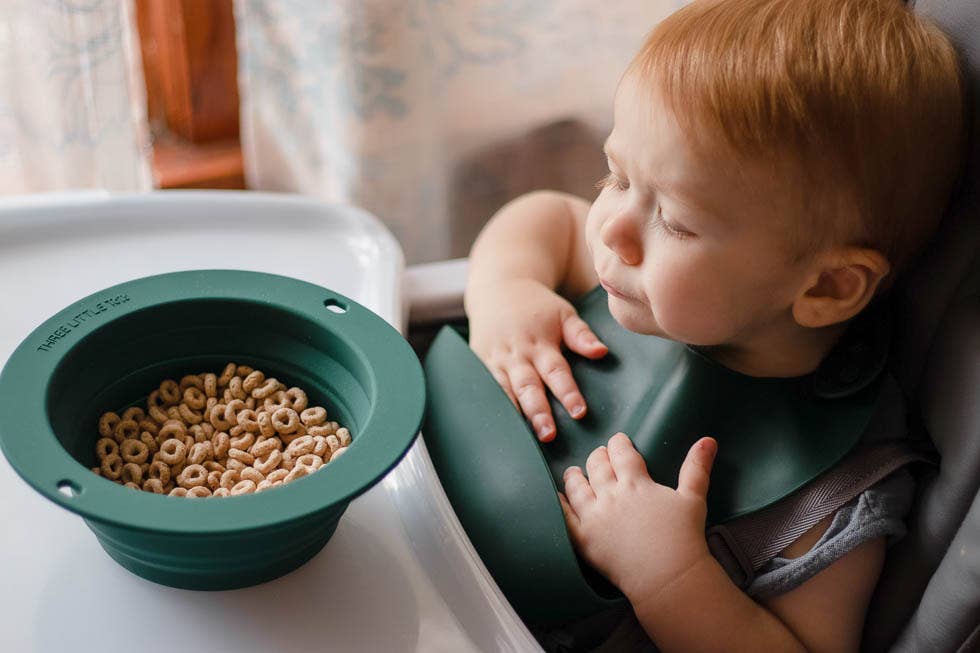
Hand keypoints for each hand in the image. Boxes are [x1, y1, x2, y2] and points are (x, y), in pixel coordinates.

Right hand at [467, 279, 606, 440]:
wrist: (498, 288)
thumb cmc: (536, 306)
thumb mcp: (562, 313)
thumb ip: (581, 335)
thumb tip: (601, 352)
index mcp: (540, 342)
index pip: (556, 371)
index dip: (568, 392)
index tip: (579, 412)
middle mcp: (517, 354)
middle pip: (528, 386)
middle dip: (538, 412)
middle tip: (548, 435)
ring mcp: (495, 361)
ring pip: (504, 392)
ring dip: (514, 415)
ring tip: (522, 438)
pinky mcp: (479, 366)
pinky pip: (485, 390)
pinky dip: (490, 408)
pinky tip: (496, 427)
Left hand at [559, 433, 717, 604]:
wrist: (668, 577)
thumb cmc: (683, 538)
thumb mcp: (693, 498)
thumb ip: (697, 467)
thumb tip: (708, 440)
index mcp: (635, 483)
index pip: (621, 453)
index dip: (619, 443)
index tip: (618, 440)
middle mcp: (610, 496)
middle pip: (597, 466)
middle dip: (598, 456)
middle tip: (600, 455)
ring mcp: (594, 517)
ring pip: (577, 487)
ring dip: (575, 475)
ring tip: (574, 471)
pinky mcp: (584, 538)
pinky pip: (564, 516)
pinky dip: (559, 503)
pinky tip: (556, 497)